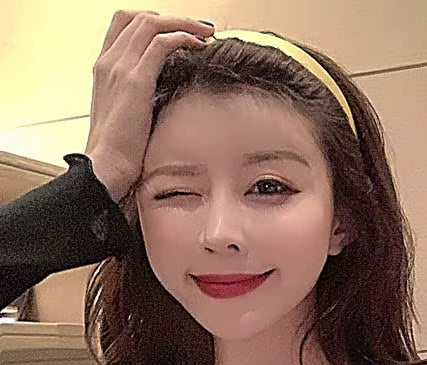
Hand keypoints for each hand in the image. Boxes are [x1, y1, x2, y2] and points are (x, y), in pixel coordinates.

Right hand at [84, 10, 213, 202]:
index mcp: (104, 69)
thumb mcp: (128, 119)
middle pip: (138, 17)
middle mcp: (108, 62)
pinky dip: (182, 38)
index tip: (179, 32)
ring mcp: (119, 68)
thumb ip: (141, 100)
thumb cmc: (119, 154)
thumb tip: (167, 97)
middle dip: (172, 18)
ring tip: (206, 33)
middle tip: (199, 29)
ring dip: (183, 23)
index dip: (153, 22)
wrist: (106, 169)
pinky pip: (161, 43)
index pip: (124, 26)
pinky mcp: (135, 80)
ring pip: (151, 23)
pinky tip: (199, 46)